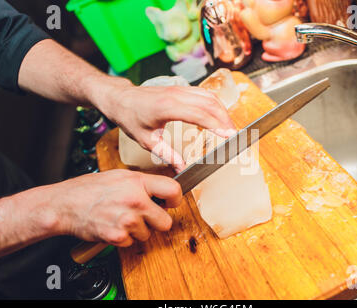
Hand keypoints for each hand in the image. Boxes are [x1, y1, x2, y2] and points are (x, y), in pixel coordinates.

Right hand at [53, 169, 181, 246]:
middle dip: (156, 221)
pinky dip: (124, 238)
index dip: (176, 199)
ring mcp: (127, 220)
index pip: (173, 190)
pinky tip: (113, 226)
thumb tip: (161, 191)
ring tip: (121, 218)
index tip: (171, 203)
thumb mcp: (119, 176)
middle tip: (143, 216)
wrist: (65, 204)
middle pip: (166, 222)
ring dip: (138, 230)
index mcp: (138, 182)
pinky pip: (132, 242)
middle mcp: (136, 201)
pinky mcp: (118, 236)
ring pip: (148, 234)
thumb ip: (142, 183)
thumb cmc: (89, 189)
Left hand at [96, 78, 236, 171]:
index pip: (199, 114)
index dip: (216, 125)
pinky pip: (204, 94)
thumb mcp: (146, 140)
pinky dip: (216, 105)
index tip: (229, 135)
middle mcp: (176, 95)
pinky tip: (219, 116)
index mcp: (167, 107)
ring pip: (210, 96)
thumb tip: (182, 169)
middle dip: (225, 119)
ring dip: (223, 111)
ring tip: (230, 128)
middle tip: (235, 135)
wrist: (121, 98)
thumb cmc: (131, 118)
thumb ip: (167, 154)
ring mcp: (180, 89)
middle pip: (210, 104)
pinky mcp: (181, 89)